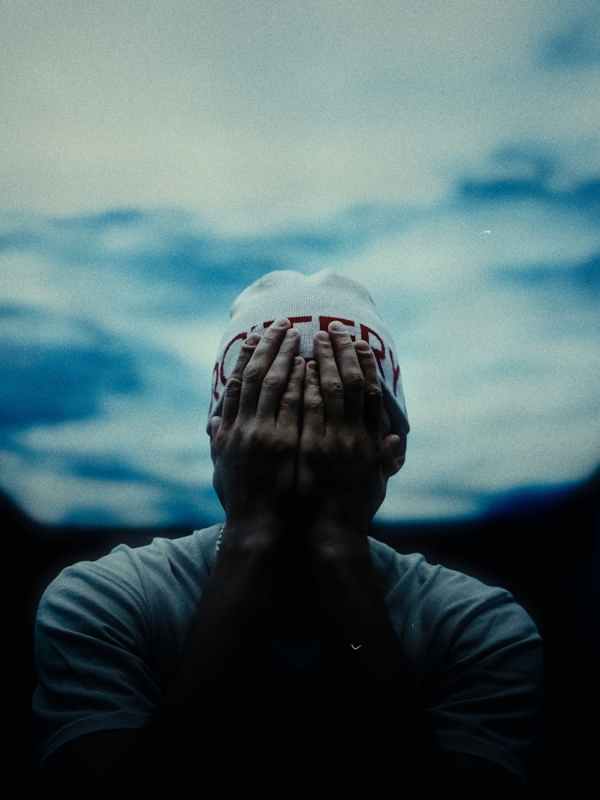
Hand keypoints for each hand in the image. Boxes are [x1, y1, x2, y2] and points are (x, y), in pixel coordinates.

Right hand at [209, 318, 304, 533]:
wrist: (259, 529)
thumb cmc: (242, 500)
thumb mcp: (222, 468)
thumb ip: (219, 441)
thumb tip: (213, 421)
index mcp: (227, 431)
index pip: (235, 383)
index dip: (245, 356)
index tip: (254, 335)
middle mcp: (242, 428)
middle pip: (255, 376)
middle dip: (268, 347)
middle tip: (281, 323)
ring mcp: (264, 435)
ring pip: (275, 384)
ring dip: (286, 356)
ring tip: (298, 334)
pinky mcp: (286, 444)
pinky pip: (295, 404)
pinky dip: (300, 381)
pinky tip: (309, 363)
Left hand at [295, 321, 403, 548]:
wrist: (329, 535)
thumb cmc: (353, 509)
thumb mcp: (375, 483)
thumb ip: (383, 458)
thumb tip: (394, 440)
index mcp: (371, 441)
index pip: (371, 392)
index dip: (365, 364)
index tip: (358, 341)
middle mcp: (354, 436)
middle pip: (349, 383)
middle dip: (340, 352)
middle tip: (331, 327)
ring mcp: (328, 440)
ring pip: (325, 390)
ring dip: (319, 360)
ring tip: (309, 337)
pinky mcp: (305, 447)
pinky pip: (302, 408)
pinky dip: (300, 384)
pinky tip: (294, 365)